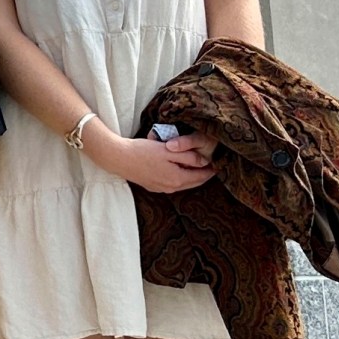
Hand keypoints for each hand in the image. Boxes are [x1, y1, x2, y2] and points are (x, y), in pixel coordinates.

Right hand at [87, 125, 213, 192]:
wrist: (118, 159)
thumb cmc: (143, 152)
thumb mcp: (169, 151)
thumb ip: (189, 156)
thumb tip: (204, 161)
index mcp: (178, 179)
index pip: (202, 176)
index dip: (212, 170)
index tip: (219, 163)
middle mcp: (171, 187)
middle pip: (194, 182)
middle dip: (204, 174)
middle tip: (212, 165)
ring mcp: (161, 188)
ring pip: (183, 183)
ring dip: (191, 175)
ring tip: (197, 165)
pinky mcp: (152, 186)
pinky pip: (172, 183)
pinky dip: (180, 177)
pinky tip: (177, 168)